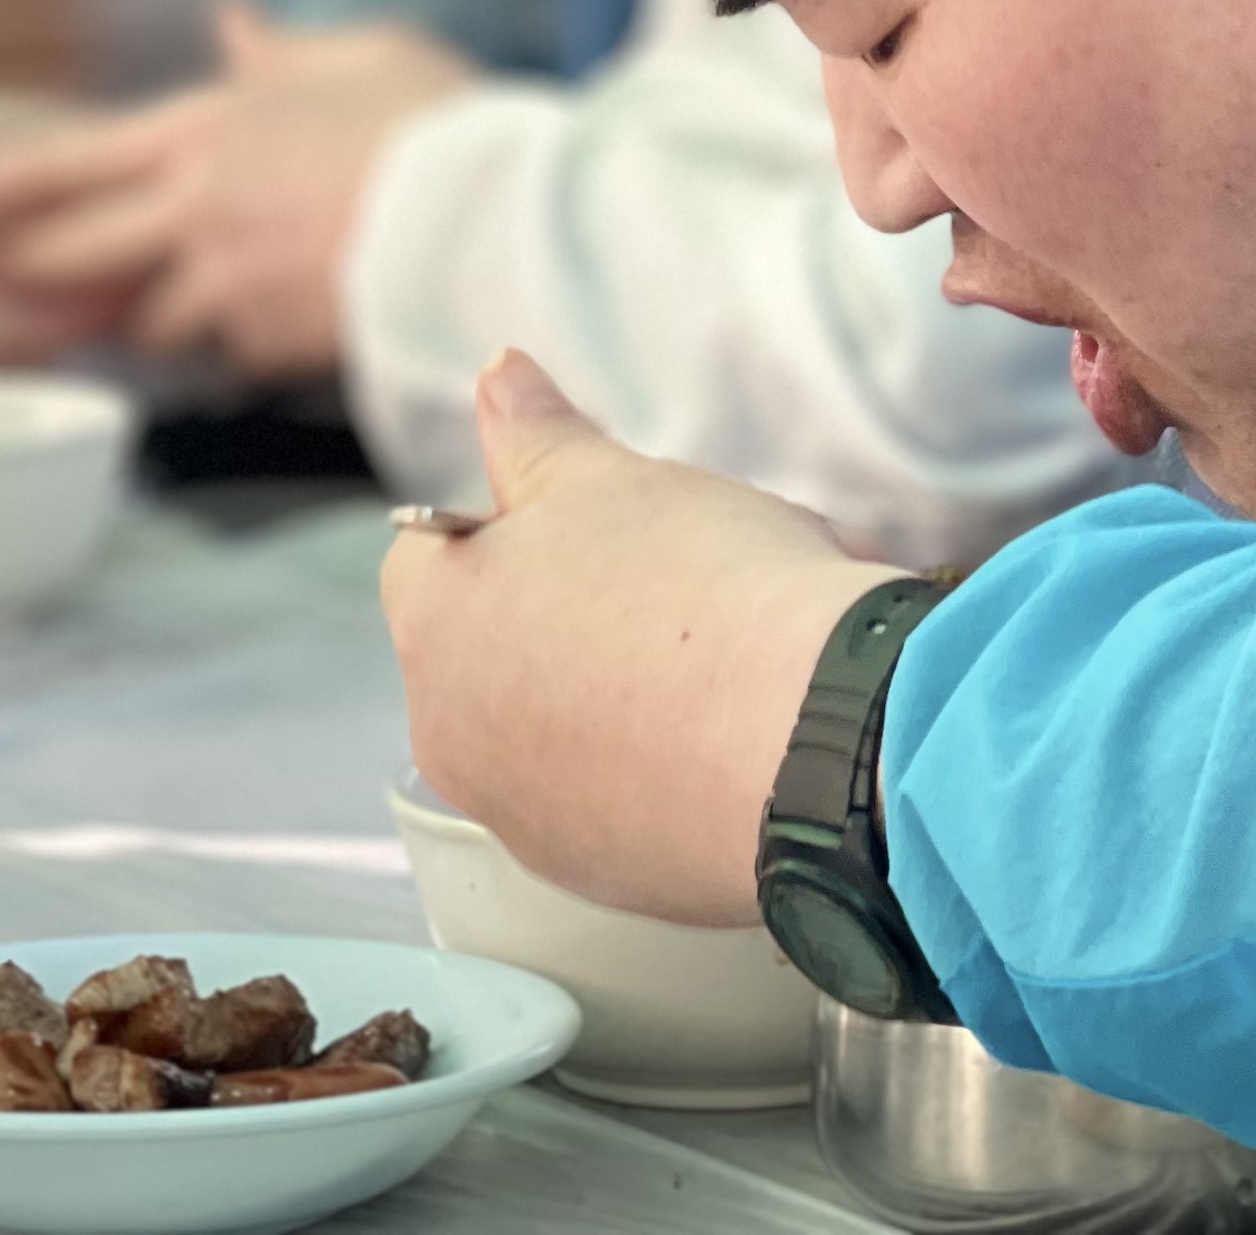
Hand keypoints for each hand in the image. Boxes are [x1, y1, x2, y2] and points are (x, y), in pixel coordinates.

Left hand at [0, 6, 477, 380]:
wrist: (494, 220)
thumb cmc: (439, 123)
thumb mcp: (363, 54)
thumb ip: (282, 51)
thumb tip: (233, 20)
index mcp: (202, 128)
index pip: (63, 161)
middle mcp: (193, 209)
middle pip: (69, 255)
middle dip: (44, 266)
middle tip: (23, 271)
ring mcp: (224, 284)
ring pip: (151, 319)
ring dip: (167, 313)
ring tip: (226, 291)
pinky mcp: (265, 346)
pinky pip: (233, 352)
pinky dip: (249, 343)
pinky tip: (302, 315)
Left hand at [385, 352, 895, 926]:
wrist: (823, 745)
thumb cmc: (705, 595)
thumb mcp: (609, 479)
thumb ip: (534, 433)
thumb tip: (494, 376)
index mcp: (438, 628)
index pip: (432, 548)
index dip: (516, 517)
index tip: (598, 515)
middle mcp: (458, 741)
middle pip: (508, 636)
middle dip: (588, 596)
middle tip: (685, 568)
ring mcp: (531, 822)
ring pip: (573, 715)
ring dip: (636, 674)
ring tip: (739, 636)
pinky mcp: (610, 878)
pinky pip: (628, 795)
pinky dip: (674, 757)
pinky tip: (751, 721)